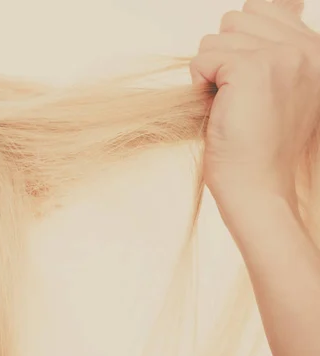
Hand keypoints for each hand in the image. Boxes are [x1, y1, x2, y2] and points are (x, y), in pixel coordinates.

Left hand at [190, 0, 319, 211]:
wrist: (257, 185)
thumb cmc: (258, 144)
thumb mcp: (276, 87)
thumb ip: (273, 45)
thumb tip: (263, 6)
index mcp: (315, 51)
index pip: (265, 8)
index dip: (239, 44)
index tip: (244, 81)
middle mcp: (306, 48)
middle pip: (238, 18)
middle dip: (223, 55)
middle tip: (236, 96)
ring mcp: (282, 56)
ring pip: (217, 37)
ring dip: (211, 71)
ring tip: (230, 103)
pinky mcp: (252, 68)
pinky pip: (203, 57)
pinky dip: (200, 83)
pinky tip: (219, 108)